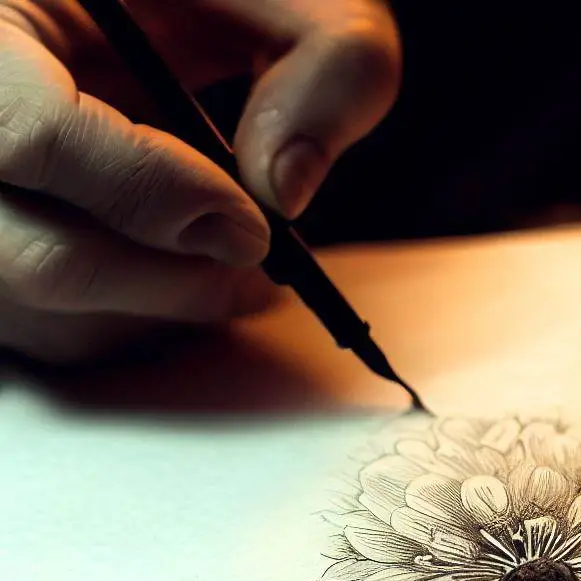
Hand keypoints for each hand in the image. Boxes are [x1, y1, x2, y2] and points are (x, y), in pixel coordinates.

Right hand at [0, 0, 399, 362]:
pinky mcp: (1, 243)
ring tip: (237, 259)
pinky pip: (55, 327)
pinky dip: (138, 315)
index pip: (32, 134)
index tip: (252, 224)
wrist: (154, 9)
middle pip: (33, 257)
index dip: (152, 193)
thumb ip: (327, 61)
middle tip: (256, 259)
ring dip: (162, 305)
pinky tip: (190, 265)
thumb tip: (286, 192)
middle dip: (170, 280)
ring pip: (45, 308)